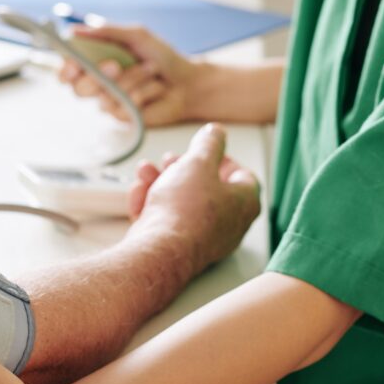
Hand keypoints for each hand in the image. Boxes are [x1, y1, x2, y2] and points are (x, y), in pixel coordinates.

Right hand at [58, 24, 204, 126]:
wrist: (188, 81)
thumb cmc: (163, 56)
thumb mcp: (137, 35)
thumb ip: (107, 32)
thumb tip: (76, 30)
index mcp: (97, 61)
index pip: (69, 70)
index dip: (66, 70)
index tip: (72, 67)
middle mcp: (101, 83)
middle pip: (78, 89)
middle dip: (95, 77)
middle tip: (114, 65)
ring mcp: (112, 101)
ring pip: (103, 98)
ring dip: (130, 80)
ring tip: (151, 70)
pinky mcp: (126, 116)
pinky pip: (122, 107)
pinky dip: (141, 93)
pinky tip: (155, 89)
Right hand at [126, 124, 259, 271]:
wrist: (159, 251)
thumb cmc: (185, 211)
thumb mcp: (198, 161)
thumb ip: (209, 143)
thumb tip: (215, 132)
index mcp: (244, 202)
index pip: (243, 176)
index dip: (223, 158)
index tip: (205, 150)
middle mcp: (229, 224)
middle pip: (208, 188)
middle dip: (183, 169)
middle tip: (170, 160)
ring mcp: (204, 238)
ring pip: (183, 202)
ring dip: (162, 182)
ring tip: (147, 172)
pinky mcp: (179, 248)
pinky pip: (168, 221)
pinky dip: (153, 204)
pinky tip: (139, 193)